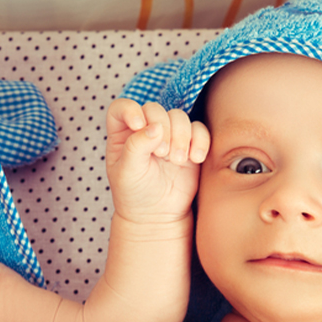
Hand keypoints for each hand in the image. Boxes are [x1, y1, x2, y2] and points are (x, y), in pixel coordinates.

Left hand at [105, 99, 208, 224]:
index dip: (130, 110)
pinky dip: (200, 141)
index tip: (138, 126)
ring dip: (181, 136)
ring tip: (177, 160)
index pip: (122, 107)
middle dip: (162, 129)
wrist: (157, 214)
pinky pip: (200, 130)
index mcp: (122, 133)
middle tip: (162, 154)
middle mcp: (144, 129)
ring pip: (179, 116)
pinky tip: (195, 158)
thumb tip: (155, 127)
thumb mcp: (127, 172)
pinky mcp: (190, 144)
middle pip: (155, 109)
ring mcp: (168, 135)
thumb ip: (136, 146)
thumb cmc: (135, 193)